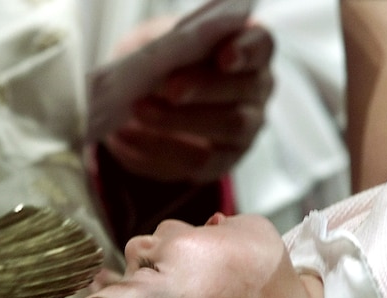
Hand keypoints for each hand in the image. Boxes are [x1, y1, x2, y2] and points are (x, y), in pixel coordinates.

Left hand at [104, 19, 273, 183]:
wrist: (153, 99)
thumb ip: (172, 50)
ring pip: (228, 126)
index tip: (223, 57)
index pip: (260, 46)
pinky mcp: (221, 160)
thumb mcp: (167, 49)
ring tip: (139, 111)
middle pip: (244, 88)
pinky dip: (158, 149)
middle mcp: (256, 90)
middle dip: (204, 87)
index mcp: (250, 51)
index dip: (245, 51)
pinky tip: (127, 137)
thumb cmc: (169, 64)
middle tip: (170, 88)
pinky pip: (198, 161)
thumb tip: (156, 63)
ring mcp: (246, 128)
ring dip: (179, 120)